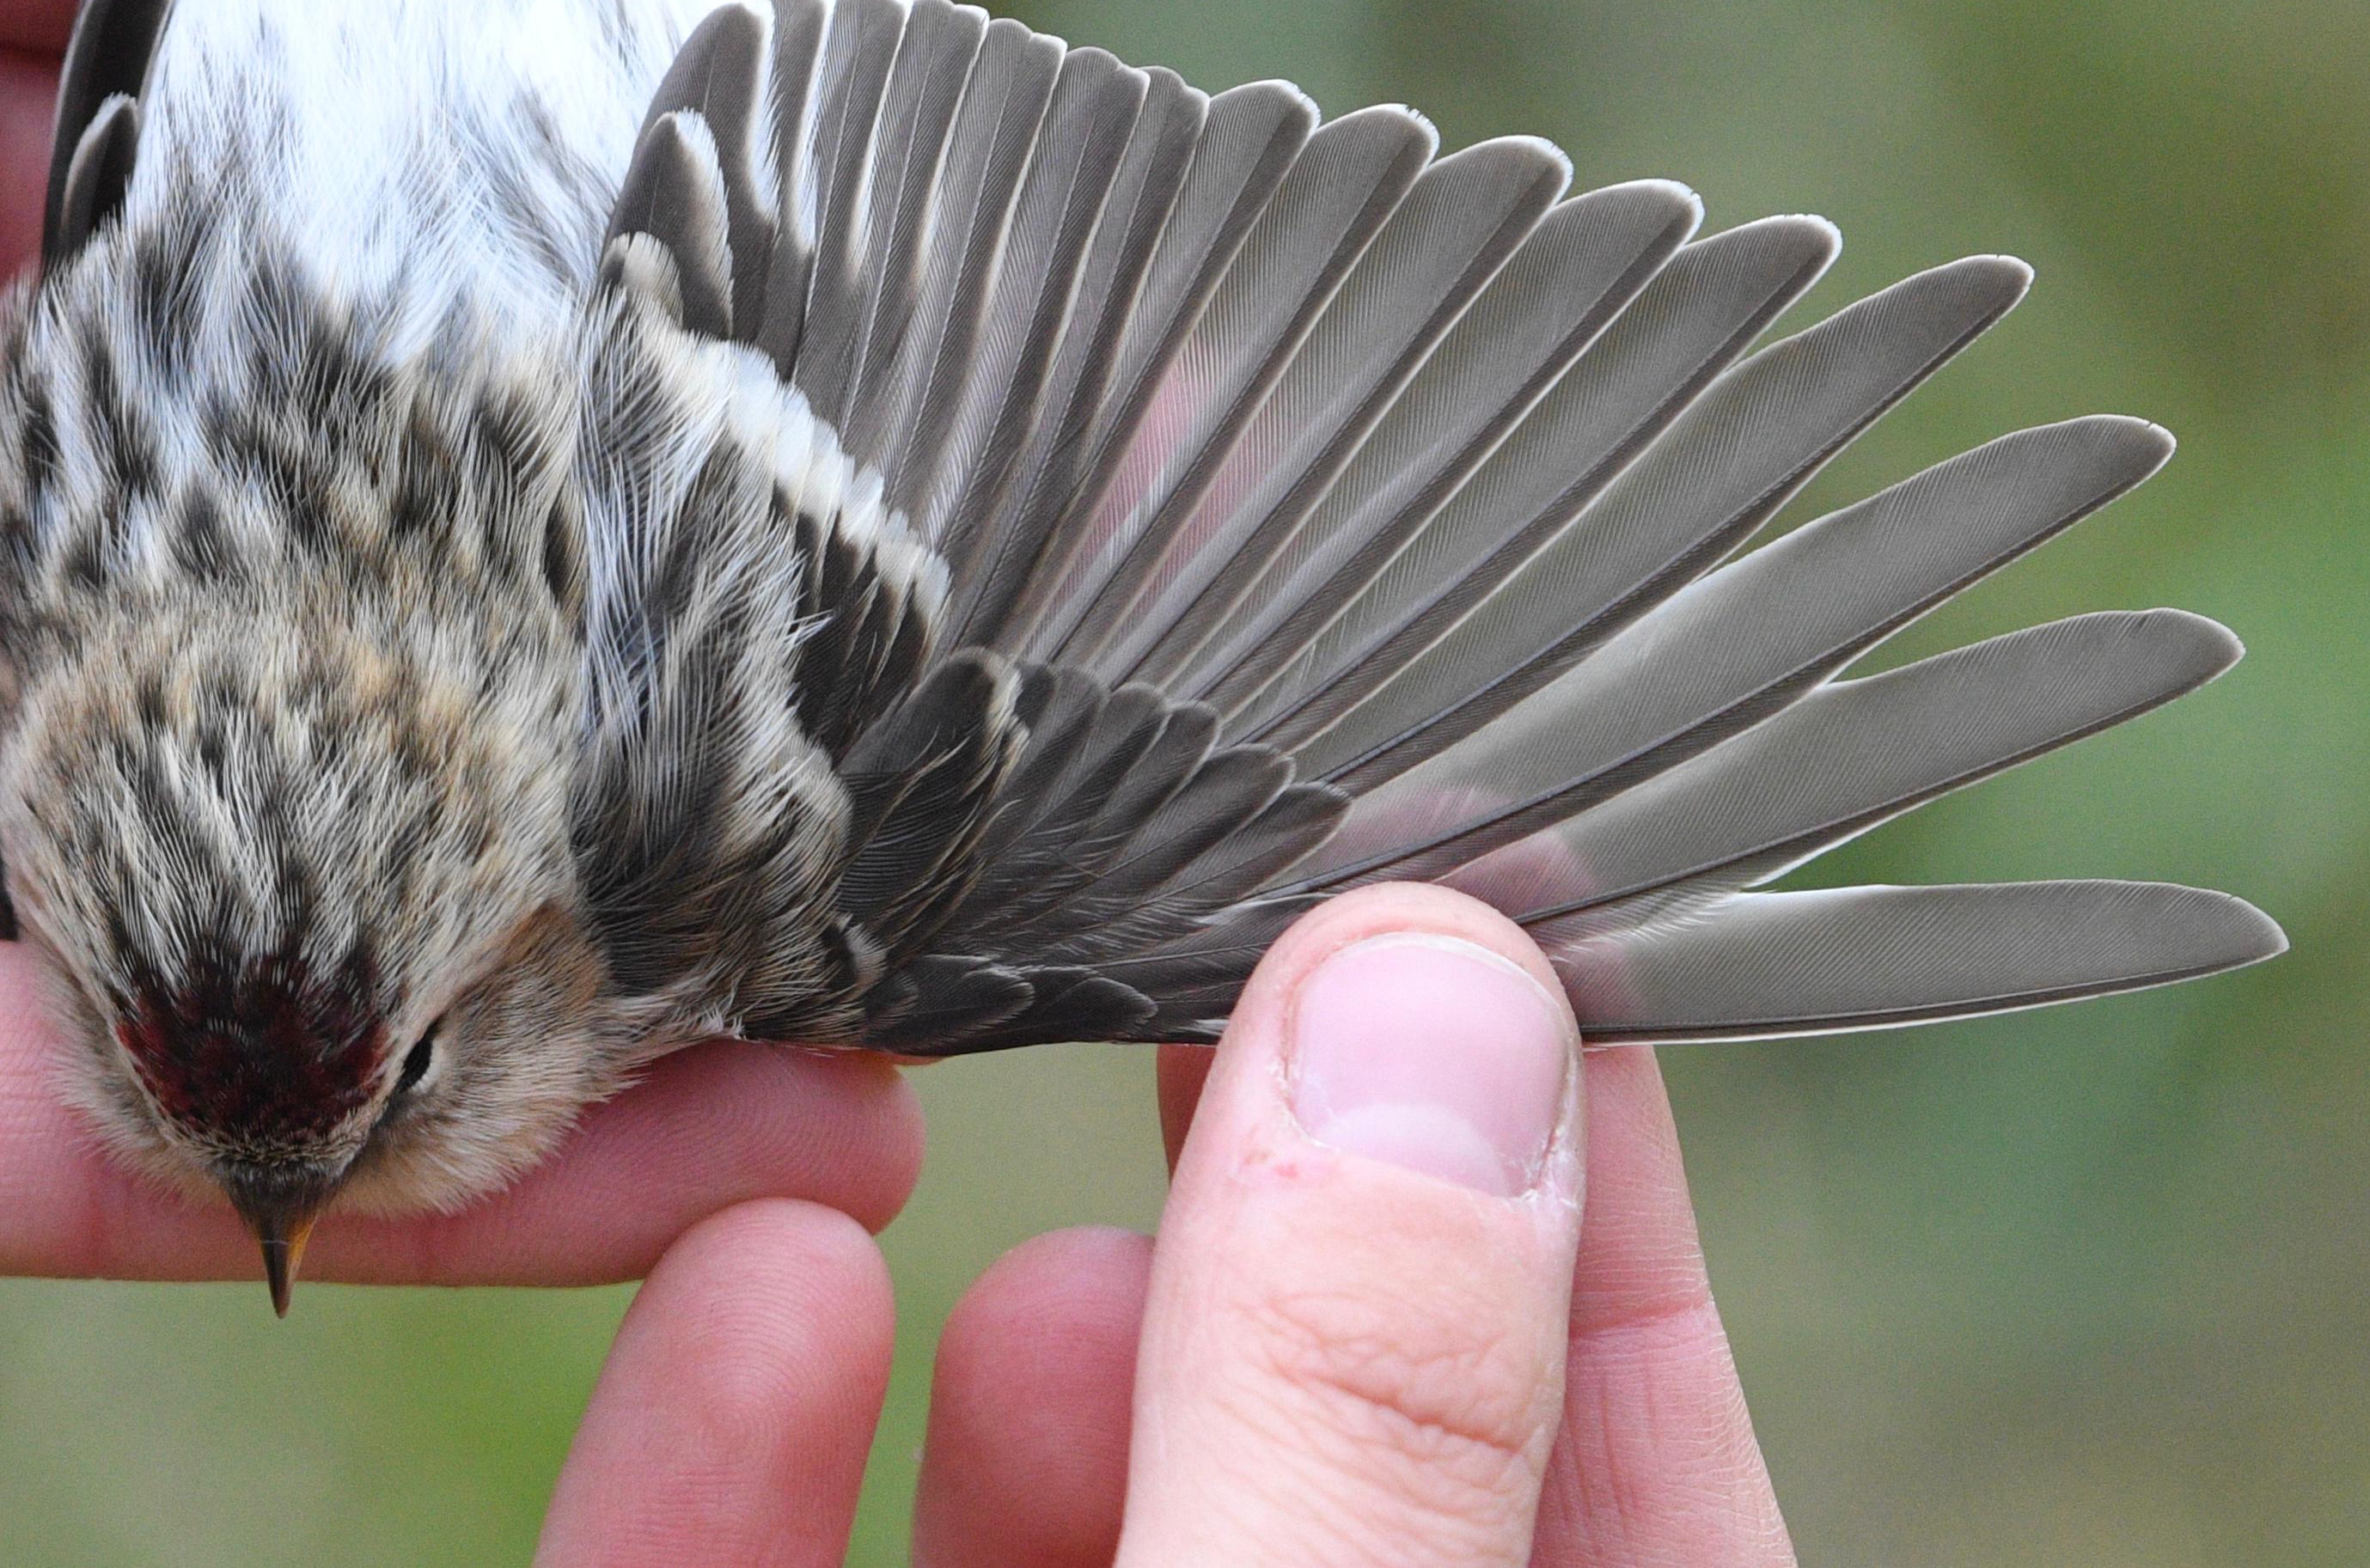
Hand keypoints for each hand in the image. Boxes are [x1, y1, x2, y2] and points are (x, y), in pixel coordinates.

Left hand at [0, 0, 915, 1296]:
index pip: (244, 261)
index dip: (510, 295)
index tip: (796, 332)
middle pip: (274, 598)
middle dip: (582, 644)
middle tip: (930, 684)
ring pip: (228, 899)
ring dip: (557, 942)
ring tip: (902, 971)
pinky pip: (67, 1135)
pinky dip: (374, 1142)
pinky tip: (677, 1131)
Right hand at [533, 883, 1795, 1565]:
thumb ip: (1356, 1435)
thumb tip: (1422, 1002)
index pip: (1638, 1452)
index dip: (1573, 1147)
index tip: (1465, 868)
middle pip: (1315, 1447)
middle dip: (1243, 1192)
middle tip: (1165, 900)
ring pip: (1037, 1533)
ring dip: (996, 1320)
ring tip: (932, 1105)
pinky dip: (731, 1476)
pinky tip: (758, 1296)